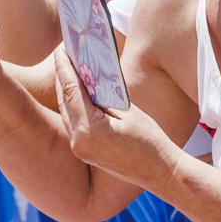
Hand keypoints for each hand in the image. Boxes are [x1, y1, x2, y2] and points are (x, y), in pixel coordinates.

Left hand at [53, 44, 177, 188]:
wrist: (160, 172)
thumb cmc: (150, 140)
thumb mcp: (128, 111)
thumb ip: (105, 95)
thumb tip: (87, 77)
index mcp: (89, 130)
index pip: (71, 90)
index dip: (64, 67)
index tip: (60, 49)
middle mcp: (78, 141)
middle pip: (64, 100)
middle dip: (63, 75)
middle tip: (63, 54)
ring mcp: (79, 149)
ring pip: (65, 112)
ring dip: (65, 90)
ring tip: (67, 68)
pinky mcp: (83, 152)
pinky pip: (72, 123)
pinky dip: (72, 106)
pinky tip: (75, 92)